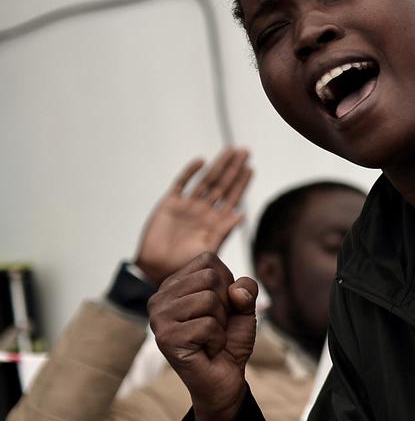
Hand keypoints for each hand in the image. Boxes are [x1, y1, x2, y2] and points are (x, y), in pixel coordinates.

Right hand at [135, 148, 252, 283]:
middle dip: (234, 168)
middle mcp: (204, 211)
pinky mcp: (170, 204)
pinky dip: (190, 172)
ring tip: (230, 150)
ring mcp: (187, 206)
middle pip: (222, 184)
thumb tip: (242, 214)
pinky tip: (201, 161)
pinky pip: (182, 184)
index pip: (233, 197)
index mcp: (216, 221)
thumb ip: (224, 231)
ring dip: (218, 165)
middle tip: (245, 151)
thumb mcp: (209, 248)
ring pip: (206, 180)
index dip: (242, 183)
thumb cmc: (185, 264)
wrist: (156, 270)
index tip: (251, 168)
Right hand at [148, 254, 257, 420]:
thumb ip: (245, 288)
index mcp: (173, 285)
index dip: (226, 284)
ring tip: (209, 337)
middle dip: (225, 304)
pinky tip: (206, 349)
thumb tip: (235, 290)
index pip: (208, 261)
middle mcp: (159, 299)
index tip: (220, 308)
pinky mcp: (166, 338)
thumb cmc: (228, 340)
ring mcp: (158, 319)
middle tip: (215, 326)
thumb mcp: (243, 307)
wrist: (224, 378)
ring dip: (220, 322)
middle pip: (210, 277)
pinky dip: (217, 339)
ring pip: (209, 300)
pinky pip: (208, 325)